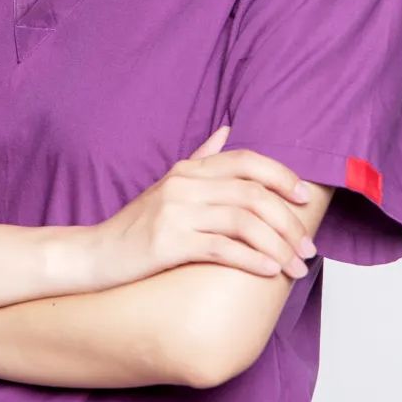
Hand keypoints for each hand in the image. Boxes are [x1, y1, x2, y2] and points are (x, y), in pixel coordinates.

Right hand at [90, 123, 316, 285]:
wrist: (94, 255)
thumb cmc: (135, 227)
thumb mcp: (167, 186)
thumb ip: (200, 158)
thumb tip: (227, 130)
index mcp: (188, 170)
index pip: (247, 161)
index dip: (282, 177)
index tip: (305, 199)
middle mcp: (184, 185)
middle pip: (253, 194)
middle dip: (288, 223)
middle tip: (307, 249)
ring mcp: (175, 212)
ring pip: (243, 222)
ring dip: (278, 246)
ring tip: (295, 267)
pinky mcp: (168, 243)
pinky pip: (222, 248)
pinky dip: (252, 260)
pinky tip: (269, 272)